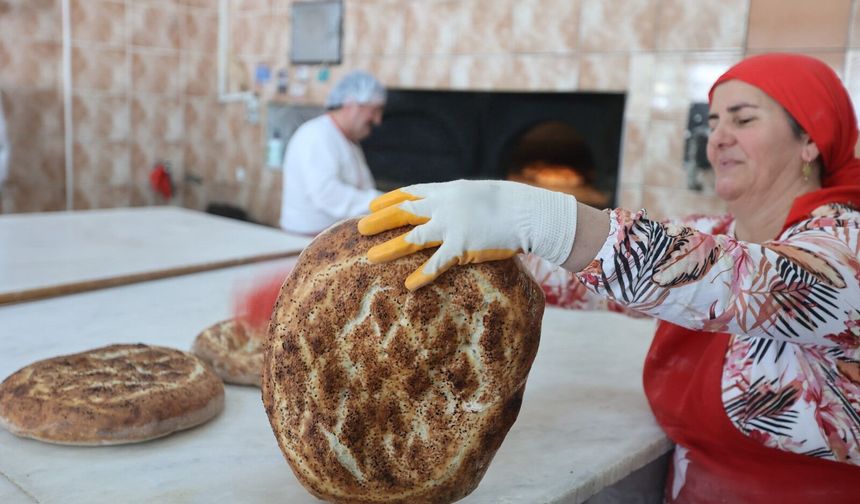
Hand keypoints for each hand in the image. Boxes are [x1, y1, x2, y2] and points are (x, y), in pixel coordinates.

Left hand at [357, 179, 577, 289]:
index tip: (372, 204)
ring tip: (370, 257)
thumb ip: (458, 200)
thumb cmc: (507, 204)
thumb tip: (446, 204)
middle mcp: (444, 206)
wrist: (527, 212)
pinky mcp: (462, 247)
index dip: (389, 199)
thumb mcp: (477, 193)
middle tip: (359, 228)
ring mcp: (451, 227)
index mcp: (447, 191)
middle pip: (403, 212)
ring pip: (412, 238)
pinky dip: (422, 275)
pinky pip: (437, 263)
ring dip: (389, 248)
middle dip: (379, 220)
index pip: (411, 192)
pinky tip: (408, 286)